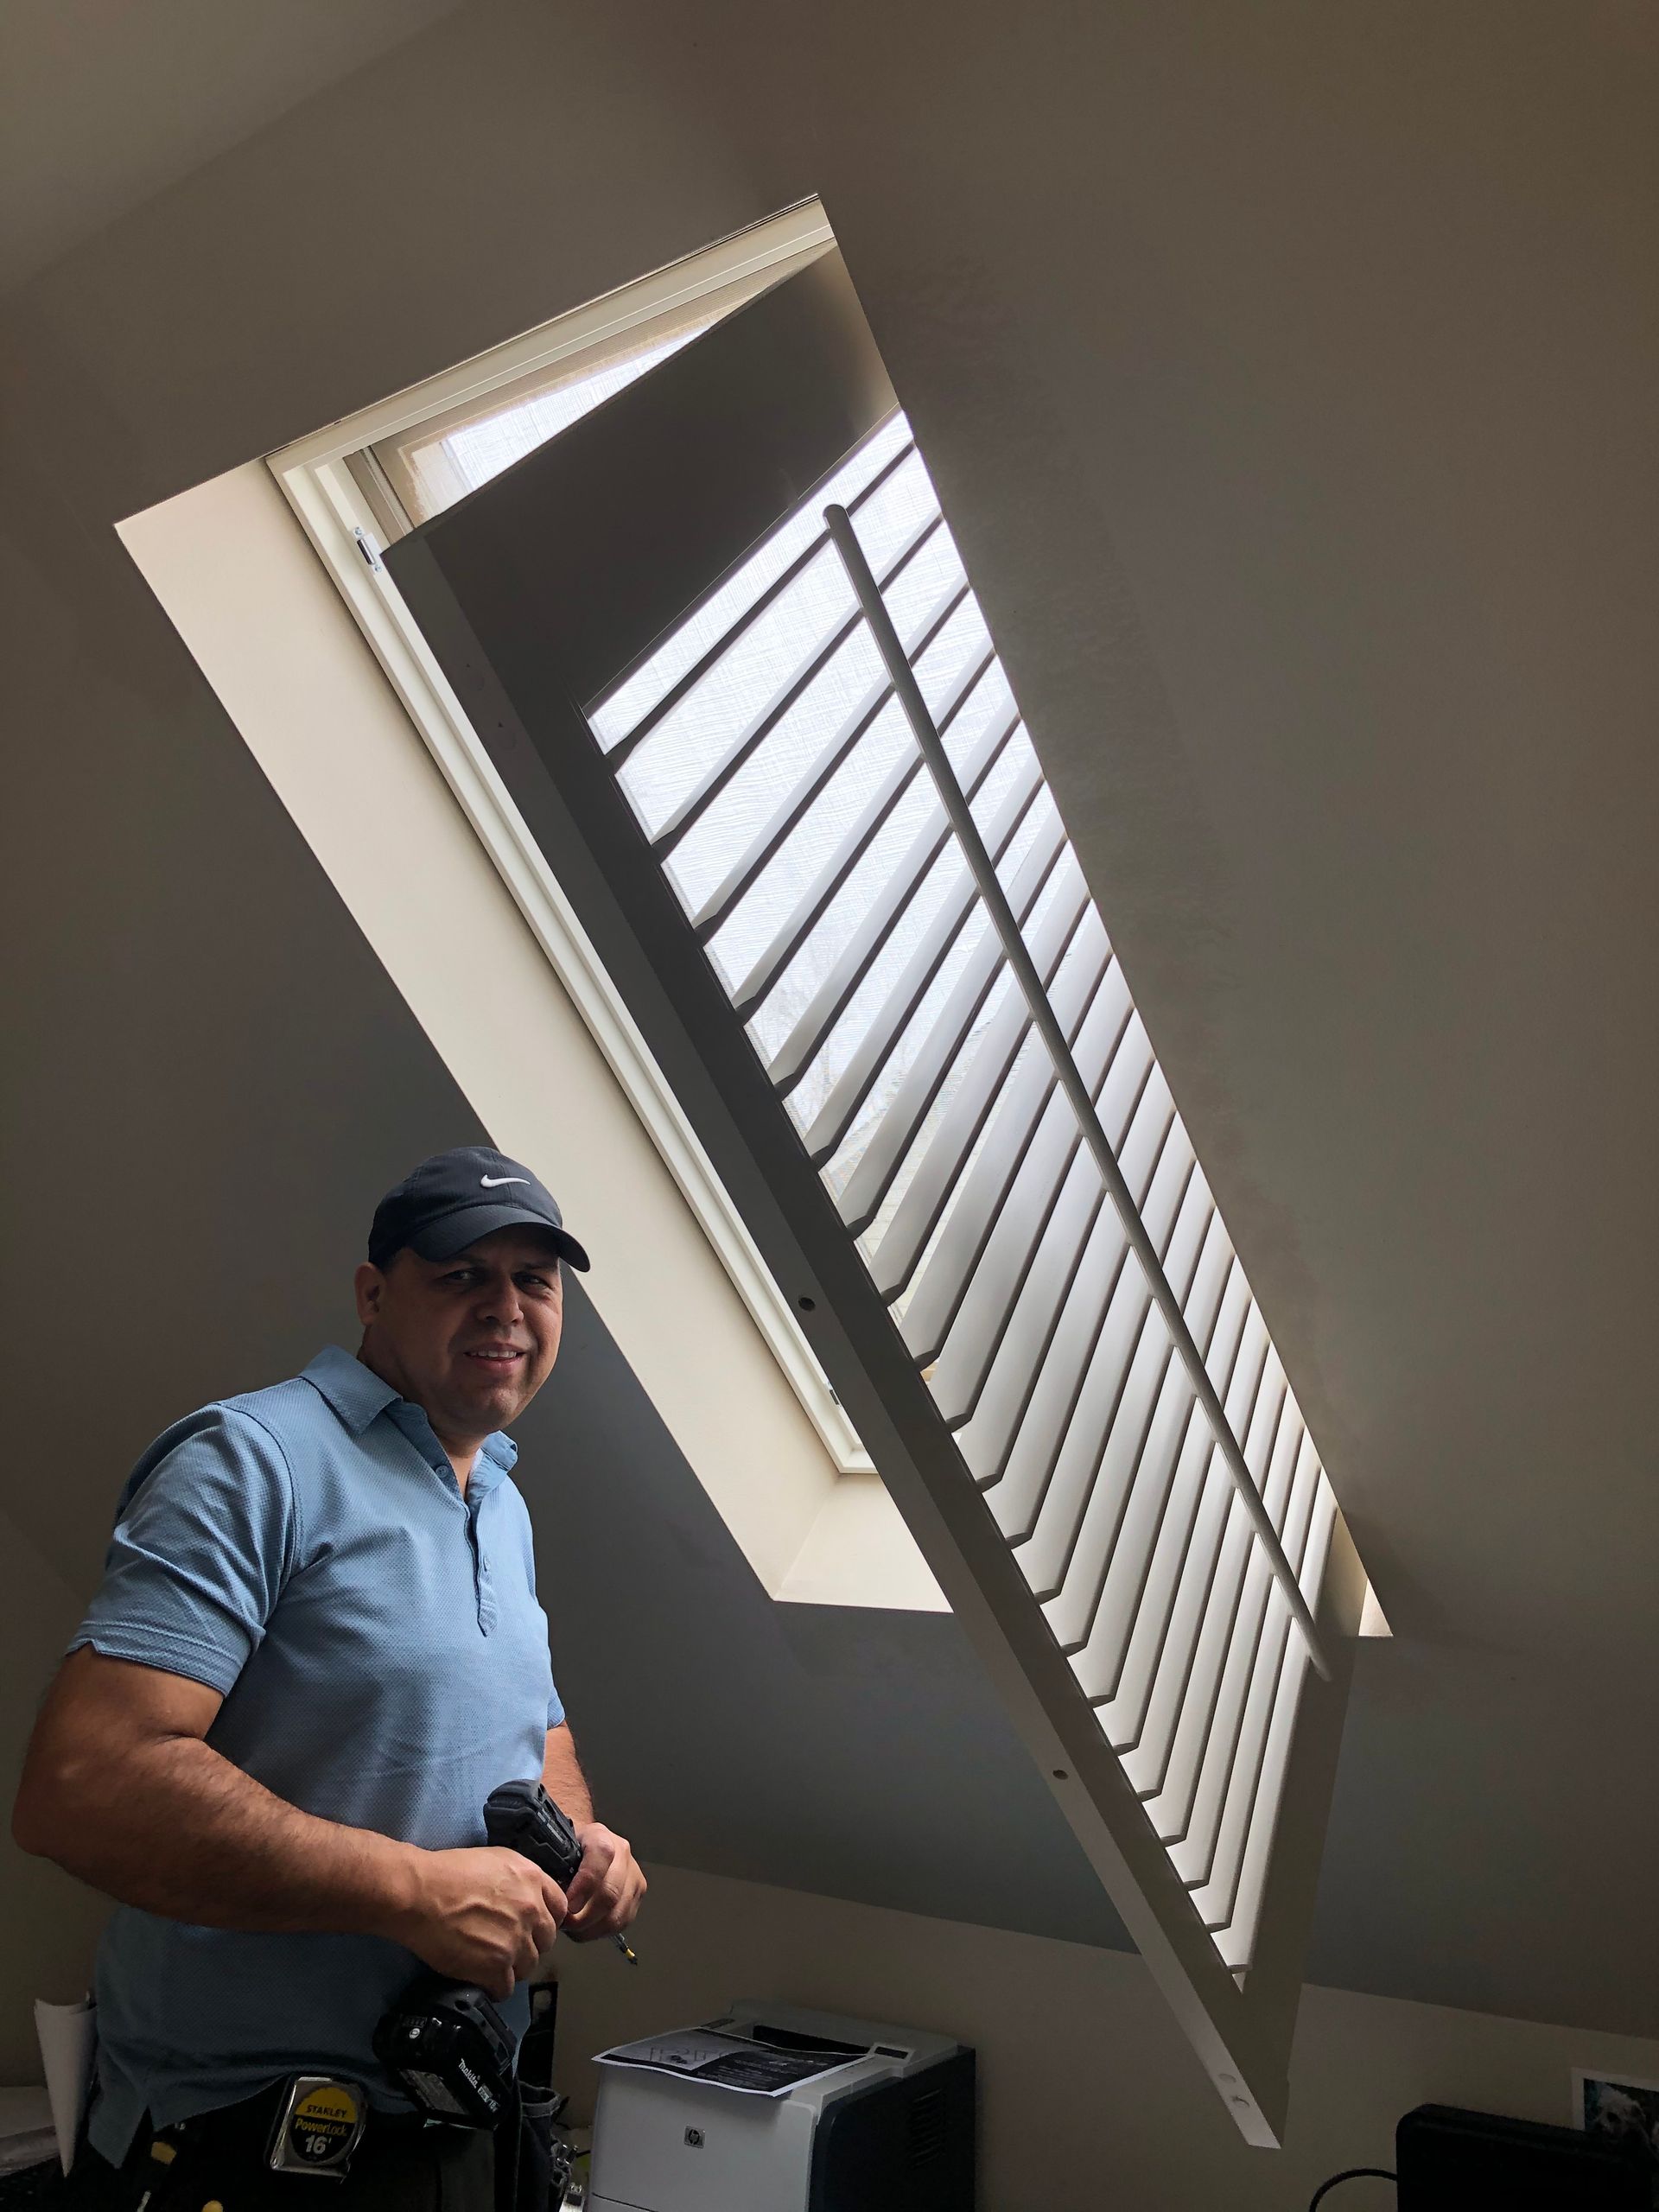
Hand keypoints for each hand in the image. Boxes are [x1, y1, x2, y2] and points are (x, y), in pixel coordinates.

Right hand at [391, 1845, 566, 1996]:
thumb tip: (527, 1898)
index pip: (559, 1907)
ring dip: (511, 1968)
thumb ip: (520, 1880)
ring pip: (528, 1966)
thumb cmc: (448, 1871)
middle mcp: (531, 1910)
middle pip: (546, 1941)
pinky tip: (481, 1980)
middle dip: (529, 1944)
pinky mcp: (496, 1968)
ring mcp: (515, 1941)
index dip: (544, 1919)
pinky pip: (506, 1988)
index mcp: (533, 1879)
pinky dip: (494, 1987)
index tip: (531, 1926)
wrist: (420, 1894)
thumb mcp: (495, 1860)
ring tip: (489, 1963)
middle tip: (506, 1946)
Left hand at [564, 1823, 645, 1941]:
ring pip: (617, 1913)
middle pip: (610, 1893)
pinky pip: (622, 1922)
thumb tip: (547, 1896)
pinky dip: (601, 1931)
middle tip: (564, 1924)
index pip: (601, 1857)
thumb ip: (553, 1867)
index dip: (584, 1885)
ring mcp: (634, 1874)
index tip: (567, 1905)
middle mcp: (622, 1853)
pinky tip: (586, 1928)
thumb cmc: (568, 1850)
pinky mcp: (638, 1893)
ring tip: (573, 1929)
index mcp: (600, 1835)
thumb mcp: (557, 1848)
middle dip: (584, 1917)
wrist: (586, 1845)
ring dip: (592, 1928)